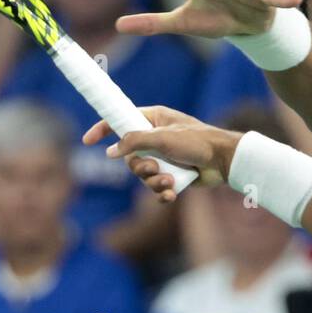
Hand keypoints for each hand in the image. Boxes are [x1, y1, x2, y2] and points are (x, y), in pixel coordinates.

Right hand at [82, 106, 238, 202]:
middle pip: (130, 157)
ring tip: (169, 181)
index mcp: (153, 119)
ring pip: (143, 175)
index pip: (121, 121)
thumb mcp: (163, 138)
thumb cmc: (197, 141)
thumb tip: (111, 151)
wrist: (224, 161)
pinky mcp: (172, 174)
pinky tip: (171, 193)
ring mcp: (164, 157)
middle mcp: (156, 137)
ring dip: (153, 182)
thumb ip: (135, 142)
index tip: (87, 140)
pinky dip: (162, 192)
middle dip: (140, 168)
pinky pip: (156, 187)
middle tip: (154, 168)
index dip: (103, 129)